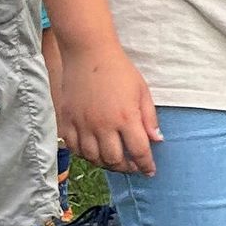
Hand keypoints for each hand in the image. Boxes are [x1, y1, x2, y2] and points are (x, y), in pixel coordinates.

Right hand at [55, 40, 161, 174]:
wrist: (89, 54)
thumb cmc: (119, 71)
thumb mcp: (142, 91)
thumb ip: (149, 118)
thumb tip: (157, 140)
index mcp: (126, 117)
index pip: (139, 151)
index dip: (146, 165)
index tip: (150, 171)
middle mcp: (103, 125)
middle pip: (115, 160)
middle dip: (127, 167)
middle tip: (133, 166)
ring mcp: (83, 124)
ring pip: (94, 158)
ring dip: (106, 164)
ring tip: (115, 160)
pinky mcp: (67, 121)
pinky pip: (74, 148)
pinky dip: (85, 155)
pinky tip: (94, 151)